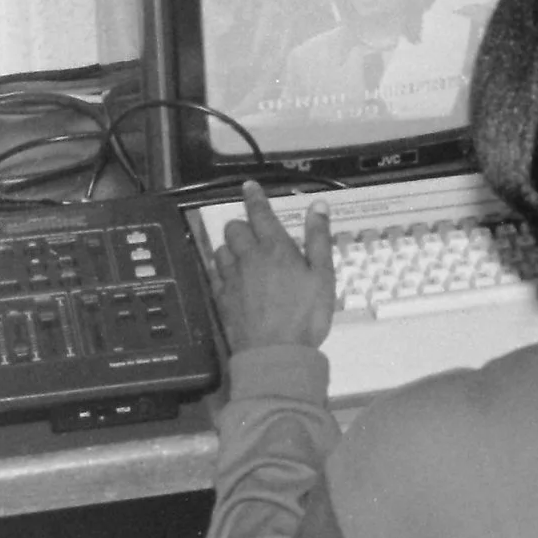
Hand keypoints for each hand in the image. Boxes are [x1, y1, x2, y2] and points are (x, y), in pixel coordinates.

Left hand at [211, 181, 336, 353]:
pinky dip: (221, 267)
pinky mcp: (221, 297)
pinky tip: (230, 275)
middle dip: (242, 225)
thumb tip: (318, 206)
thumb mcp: (324, 276)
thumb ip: (319, 239)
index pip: (260, 213)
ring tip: (243, 255)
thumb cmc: (306, 315)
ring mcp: (231, 277)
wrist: (275, 352)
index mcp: (276, 248)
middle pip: (234, 228)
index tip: (249, 186)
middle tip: (255, 234)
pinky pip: (214, 272)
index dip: (254, 197)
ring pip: (222, 248)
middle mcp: (249, 257)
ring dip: (231, 246)